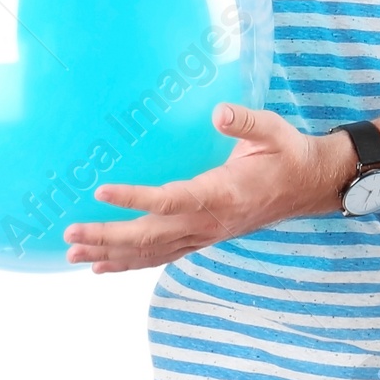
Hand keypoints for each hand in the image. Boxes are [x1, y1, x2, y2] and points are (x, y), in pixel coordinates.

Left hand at [62, 103, 355, 272]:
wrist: (309, 185)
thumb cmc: (287, 152)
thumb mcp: (272, 129)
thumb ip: (245, 121)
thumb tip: (218, 112)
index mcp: (222, 193)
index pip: (171, 200)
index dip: (136, 199)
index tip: (101, 192)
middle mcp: (209, 222)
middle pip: (151, 236)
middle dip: (108, 236)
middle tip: (70, 234)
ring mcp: (205, 234)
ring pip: (152, 252)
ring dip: (111, 254)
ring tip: (74, 253)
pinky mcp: (203, 237)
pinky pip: (161, 255)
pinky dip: (130, 263)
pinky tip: (103, 266)